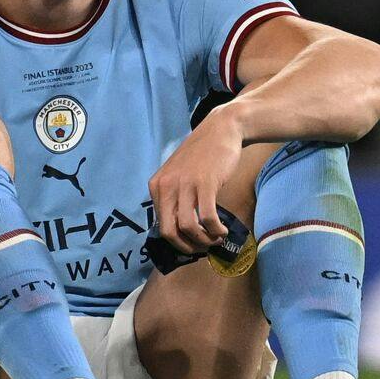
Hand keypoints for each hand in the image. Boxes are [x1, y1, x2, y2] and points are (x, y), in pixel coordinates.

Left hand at [149, 108, 245, 252]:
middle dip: (187, 246)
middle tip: (202, 248)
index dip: (177, 241)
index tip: (192, 244)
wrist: (221, 129)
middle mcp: (166, 186)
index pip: (160, 225)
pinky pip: (207, 217)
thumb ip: (174, 196)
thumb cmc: (203, 154)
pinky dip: (215, 230)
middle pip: (169, 231)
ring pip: (188, 227)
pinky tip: (222, 230)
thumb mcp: (179, 174)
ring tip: (215, 238)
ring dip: (203, 240)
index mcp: (156, 186)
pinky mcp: (205, 183)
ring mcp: (185, 184)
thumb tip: (179, 228)